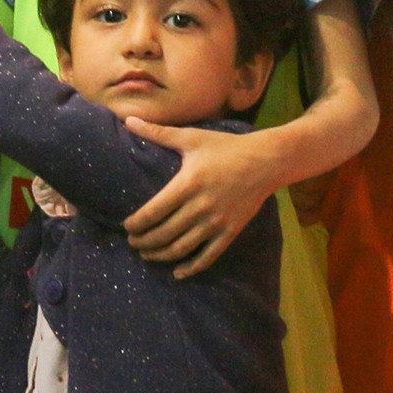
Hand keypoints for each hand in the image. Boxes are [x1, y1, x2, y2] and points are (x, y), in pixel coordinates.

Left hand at [119, 122, 289, 277]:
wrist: (266, 161)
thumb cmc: (226, 147)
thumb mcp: (192, 137)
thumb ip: (158, 133)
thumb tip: (128, 119)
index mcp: (188, 184)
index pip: (152, 212)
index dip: (136, 224)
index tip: (127, 226)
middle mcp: (200, 207)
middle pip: (163, 234)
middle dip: (143, 242)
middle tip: (133, 242)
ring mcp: (216, 222)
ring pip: (182, 248)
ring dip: (160, 256)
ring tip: (148, 254)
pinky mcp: (230, 232)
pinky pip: (208, 256)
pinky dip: (191, 268)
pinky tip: (177, 272)